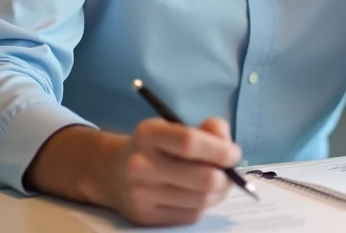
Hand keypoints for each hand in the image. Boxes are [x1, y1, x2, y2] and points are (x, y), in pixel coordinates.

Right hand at [103, 117, 239, 226]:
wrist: (112, 172)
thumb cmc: (154, 148)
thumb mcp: (173, 128)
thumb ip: (206, 130)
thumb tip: (228, 145)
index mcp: (148, 134)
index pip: (189, 142)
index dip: (219, 150)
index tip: (234, 153)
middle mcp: (140, 164)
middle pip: (202, 178)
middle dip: (226, 177)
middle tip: (229, 172)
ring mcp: (140, 193)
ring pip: (200, 200)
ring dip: (217, 193)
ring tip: (215, 183)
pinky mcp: (145, 216)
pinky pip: (190, 215)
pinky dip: (201, 205)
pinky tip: (195, 194)